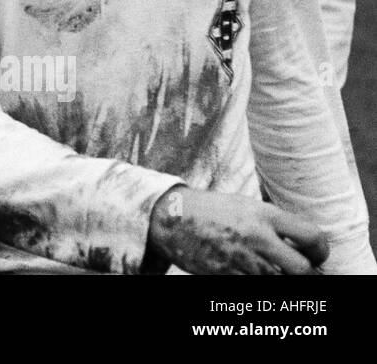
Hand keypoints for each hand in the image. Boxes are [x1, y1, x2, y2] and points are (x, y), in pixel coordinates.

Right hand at [147, 186, 328, 274]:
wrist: (170, 217)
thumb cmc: (210, 210)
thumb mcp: (244, 205)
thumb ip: (272, 221)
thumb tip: (302, 241)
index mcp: (263, 214)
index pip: (311, 237)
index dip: (320, 251)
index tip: (315, 255)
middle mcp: (256, 236)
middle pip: (302, 269)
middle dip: (306, 274)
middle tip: (301, 271)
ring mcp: (241, 258)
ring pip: (279, 281)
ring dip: (280, 278)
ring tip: (272, 269)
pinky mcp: (226, 274)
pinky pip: (254, 287)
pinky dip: (257, 282)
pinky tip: (251, 273)